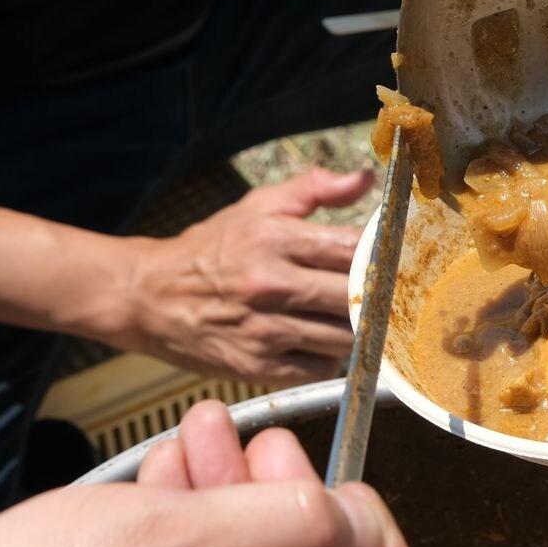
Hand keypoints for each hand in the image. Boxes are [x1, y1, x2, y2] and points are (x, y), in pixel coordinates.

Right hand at [123, 167, 373, 385]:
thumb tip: (366, 178)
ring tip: (360, 320)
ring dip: (360, 331)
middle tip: (393, 296)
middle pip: (356, 297)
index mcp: (276, 239)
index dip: (386, 256)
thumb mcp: (258, 206)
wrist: (148, 295)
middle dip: (381, 298)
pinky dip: (330, 358)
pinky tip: (323, 343)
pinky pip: (320, 367)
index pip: (354, 249)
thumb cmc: (211, 247)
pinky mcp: (257, 366)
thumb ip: (315, 189)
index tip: (399, 260)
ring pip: (345, 337)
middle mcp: (272, 284)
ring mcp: (265, 329)